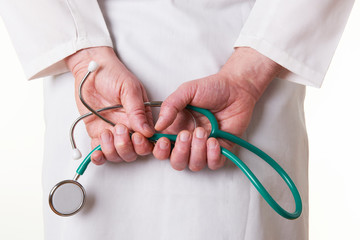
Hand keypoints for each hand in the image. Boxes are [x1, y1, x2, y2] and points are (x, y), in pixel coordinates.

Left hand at [65, 47, 153, 164]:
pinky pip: (99, 152)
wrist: (90, 69)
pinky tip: (96, 152)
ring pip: (117, 155)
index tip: (136, 136)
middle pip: (133, 152)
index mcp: (141, 118)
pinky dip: (98, 156)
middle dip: (126, 146)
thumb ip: (137, 110)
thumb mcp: (128, 88)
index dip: (144, 144)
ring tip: (105, 133)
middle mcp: (129, 128)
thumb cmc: (113, 74)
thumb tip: (147, 131)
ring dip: (111, 150)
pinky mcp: (97, 134)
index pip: (148, 140)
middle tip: (118, 128)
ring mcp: (113, 132)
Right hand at [153, 47, 283, 170]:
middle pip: (176, 162)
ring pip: (194, 165)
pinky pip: (214, 164)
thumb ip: (170, 106)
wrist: (236, 88)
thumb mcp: (187, 91)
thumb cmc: (212, 88)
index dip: (159, 150)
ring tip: (203, 132)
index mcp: (176, 128)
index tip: (164, 140)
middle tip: (186, 134)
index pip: (161, 148)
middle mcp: (189, 141)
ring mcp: (205, 147)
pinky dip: (213, 156)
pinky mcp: (222, 149)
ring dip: (197, 151)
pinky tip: (214, 140)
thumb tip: (158, 126)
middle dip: (180, 152)